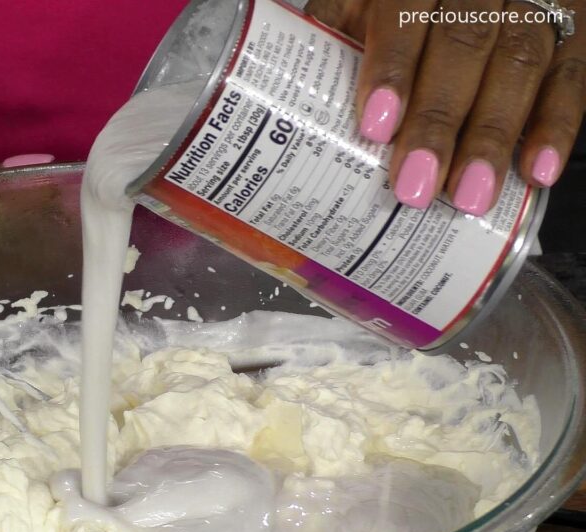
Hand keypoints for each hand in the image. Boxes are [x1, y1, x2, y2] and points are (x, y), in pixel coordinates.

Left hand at [306, 0, 583, 214]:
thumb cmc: (401, 2)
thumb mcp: (362, 0)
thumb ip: (336, 36)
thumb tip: (290, 107)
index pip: (405, 13)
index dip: (392, 69)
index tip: (376, 126)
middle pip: (466, 43)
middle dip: (440, 119)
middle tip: (416, 186)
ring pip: (522, 61)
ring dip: (494, 136)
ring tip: (469, 197)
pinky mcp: (575, 26)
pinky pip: (574, 76)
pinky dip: (557, 128)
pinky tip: (537, 174)